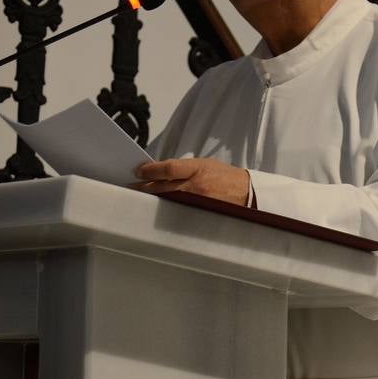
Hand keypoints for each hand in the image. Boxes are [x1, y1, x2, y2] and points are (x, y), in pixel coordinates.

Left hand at [133, 158, 249, 205]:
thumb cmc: (225, 176)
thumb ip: (183, 167)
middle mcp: (196, 186)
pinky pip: (176, 211)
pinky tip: (155, 207)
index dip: (151, 170)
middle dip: (144, 186)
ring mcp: (196, 202)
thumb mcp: (205, 164)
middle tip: (131, 186)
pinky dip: (164, 208)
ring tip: (139, 196)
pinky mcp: (198, 214)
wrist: (246, 193)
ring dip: (151, 198)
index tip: (138, 171)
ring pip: (166, 200)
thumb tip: (160, 171)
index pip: (169, 168)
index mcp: (198, 169)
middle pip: (163, 186)